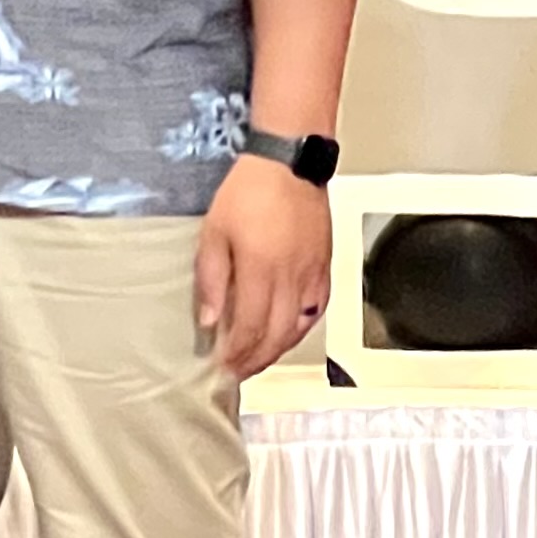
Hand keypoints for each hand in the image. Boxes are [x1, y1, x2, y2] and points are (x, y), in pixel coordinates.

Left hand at [196, 154, 331, 379]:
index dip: (238, 353)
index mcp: (262, 269)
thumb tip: (211, 321)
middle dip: (257, 359)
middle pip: (277, 334)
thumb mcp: (214, 232)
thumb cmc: (247, 192)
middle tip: (239, 373)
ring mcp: (313, 274)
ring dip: (279, 350)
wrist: (289, 165)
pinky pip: (317, 309)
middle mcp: (292, 277)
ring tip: (259, 360)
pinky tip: (289, 334)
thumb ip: (212, 279)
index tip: (223, 367)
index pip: (251, 326)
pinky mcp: (325, 266)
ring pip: (300, 326)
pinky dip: (301, 329)